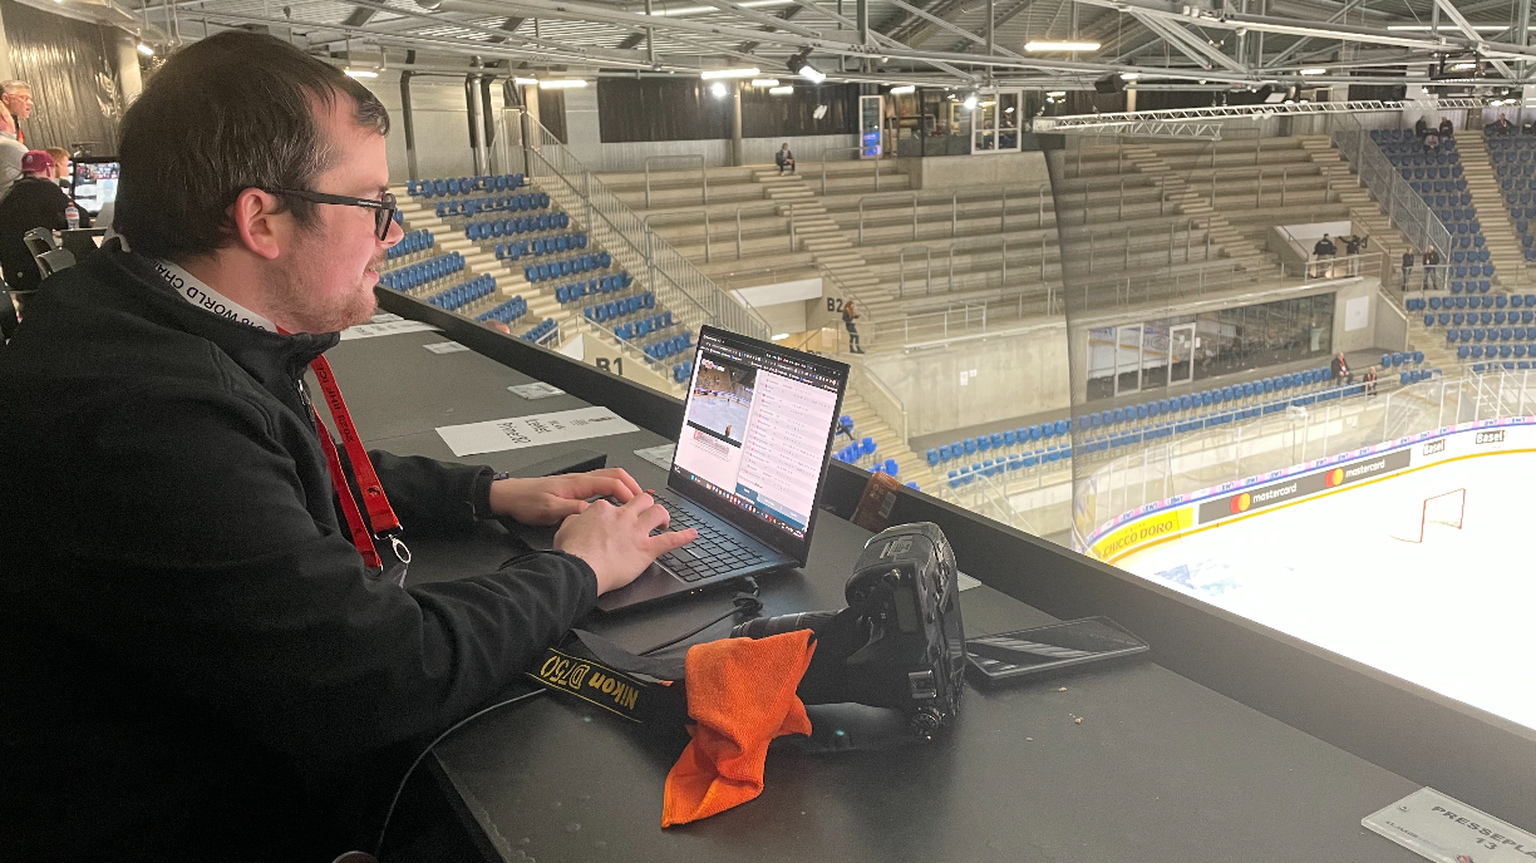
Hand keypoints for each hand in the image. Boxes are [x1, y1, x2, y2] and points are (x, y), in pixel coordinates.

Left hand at [487, 468, 643, 525]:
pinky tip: (612, 505)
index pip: (611, 482)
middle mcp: (580, 480)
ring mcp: (577, 483)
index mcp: (577, 483)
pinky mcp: (573, 489)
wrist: (510, 496)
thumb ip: (573, 510)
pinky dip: (612, 492)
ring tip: (633, 502)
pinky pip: (599, 486)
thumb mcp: (550, 509)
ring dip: (624, 488)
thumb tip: (594, 513)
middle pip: (615, 475)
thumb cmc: (526, 501)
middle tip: (643, 500)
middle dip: (633, 486)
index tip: (637, 505)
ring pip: (608, 479)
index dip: (628, 492)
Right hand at [553, 494, 697, 593]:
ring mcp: (636, 531)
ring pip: (658, 512)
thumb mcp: (565, 528)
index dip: (618, 510)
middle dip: (646, 504)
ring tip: (664, 522)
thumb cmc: (572, 553)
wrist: (580, 569)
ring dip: (663, 516)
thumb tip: (577, 517)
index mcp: (603, 509)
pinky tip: (692, 534)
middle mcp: (623, 516)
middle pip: (642, 500)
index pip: (615, 503)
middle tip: (647, 513)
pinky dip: (684, 537)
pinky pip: (670, 540)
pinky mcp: (646, 549)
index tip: (618, 518)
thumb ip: (574, 519)